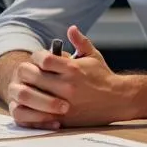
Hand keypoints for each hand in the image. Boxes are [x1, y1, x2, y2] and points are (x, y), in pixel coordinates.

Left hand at [7, 26, 127, 128]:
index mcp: (73, 69)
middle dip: (28, 72)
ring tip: (31, 86)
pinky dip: (33, 107)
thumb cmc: (102, 76)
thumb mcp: (93, 56)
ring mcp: (64, 104)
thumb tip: (71, 28)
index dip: (36, 56)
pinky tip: (34, 101)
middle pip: (33, 77)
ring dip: (28, 89)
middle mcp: (67, 86)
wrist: (118, 101)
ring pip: (33, 96)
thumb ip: (80, 41)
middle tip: (30, 72)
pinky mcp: (63, 118)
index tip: (38, 58)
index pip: (43, 59)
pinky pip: (39, 113)